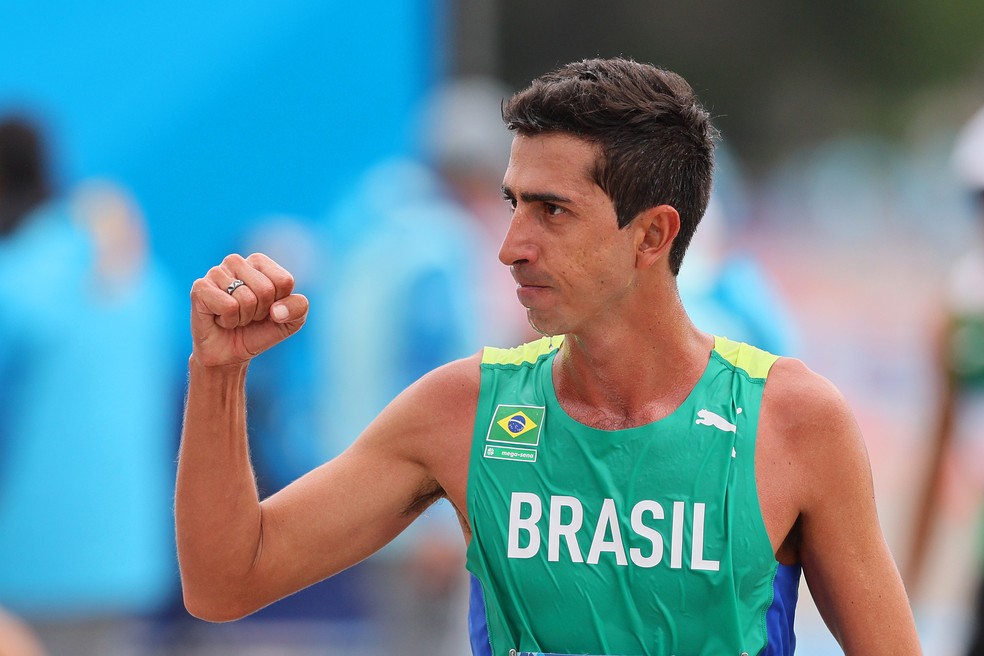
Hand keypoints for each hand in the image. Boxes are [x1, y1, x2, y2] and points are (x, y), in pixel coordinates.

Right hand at [190, 253, 308, 366]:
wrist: (229, 354)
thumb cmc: (259, 331)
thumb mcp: (291, 322)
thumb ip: (298, 308)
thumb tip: (276, 310)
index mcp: (260, 262)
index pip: (284, 281)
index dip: (279, 303)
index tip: (267, 309)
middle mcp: (236, 261)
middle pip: (266, 289)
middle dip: (260, 312)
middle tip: (248, 316)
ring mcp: (216, 272)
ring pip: (246, 299)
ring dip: (243, 318)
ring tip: (234, 317)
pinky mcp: (200, 288)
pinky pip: (228, 306)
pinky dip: (229, 321)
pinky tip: (220, 319)